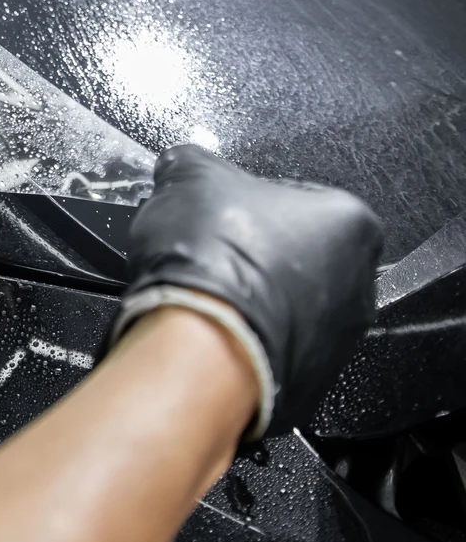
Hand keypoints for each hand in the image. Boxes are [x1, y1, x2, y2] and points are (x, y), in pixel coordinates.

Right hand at [115, 145, 381, 438]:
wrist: (201, 347)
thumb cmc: (215, 262)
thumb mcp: (189, 175)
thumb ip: (192, 162)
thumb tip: (181, 164)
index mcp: (350, 221)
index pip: (290, 195)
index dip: (238, 200)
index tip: (210, 212)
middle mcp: (359, 281)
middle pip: (292, 252)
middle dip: (248, 252)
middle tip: (205, 252)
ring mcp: (339, 337)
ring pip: (282, 302)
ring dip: (246, 296)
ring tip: (202, 293)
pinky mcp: (310, 379)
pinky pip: (271, 346)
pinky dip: (242, 337)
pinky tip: (208, 328)